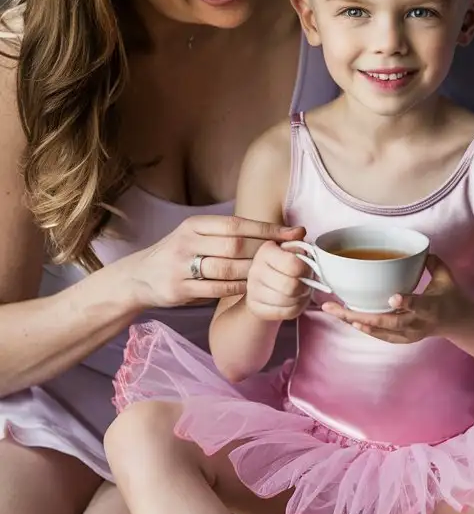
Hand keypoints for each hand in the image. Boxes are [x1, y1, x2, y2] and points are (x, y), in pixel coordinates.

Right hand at [125, 216, 304, 309]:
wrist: (140, 277)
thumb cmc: (179, 254)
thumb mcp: (195, 236)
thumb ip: (226, 235)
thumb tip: (273, 233)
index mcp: (194, 225)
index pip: (237, 224)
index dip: (268, 229)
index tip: (294, 233)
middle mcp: (186, 241)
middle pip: (235, 245)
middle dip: (265, 252)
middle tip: (288, 257)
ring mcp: (181, 266)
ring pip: (227, 268)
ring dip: (254, 273)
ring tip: (273, 275)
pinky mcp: (179, 289)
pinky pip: (217, 289)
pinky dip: (238, 289)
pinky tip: (252, 289)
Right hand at [245, 240, 312, 321]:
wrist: (267, 285)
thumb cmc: (285, 264)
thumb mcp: (292, 248)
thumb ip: (297, 239)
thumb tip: (300, 231)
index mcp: (265, 251)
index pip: (293, 265)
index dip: (306, 269)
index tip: (306, 268)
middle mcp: (254, 270)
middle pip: (291, 286)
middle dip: (305, 286)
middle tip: (306, 282)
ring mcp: (252, 291)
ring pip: (288, 301)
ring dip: (301, 297)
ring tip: (301, 291)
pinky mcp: (255, 307)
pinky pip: (284, 313)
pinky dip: (296, 308)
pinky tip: (294, 301)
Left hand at [321, 255, 464, 343]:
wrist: (458, 323)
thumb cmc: (450, 297)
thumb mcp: (446, 277)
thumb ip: (432, 262)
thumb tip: (418, 248)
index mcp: (432, 307)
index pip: (419, 305)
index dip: (406, 302)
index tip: (392, 297)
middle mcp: (419, 323)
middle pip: (390, 322)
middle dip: (363, 317)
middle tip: (340, 309)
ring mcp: (410, 334)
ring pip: (381, 331)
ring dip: (357, 322)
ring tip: (335, 312)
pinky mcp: (403, 339)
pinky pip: (381, 335)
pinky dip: (365, 328)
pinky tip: (348, 320)